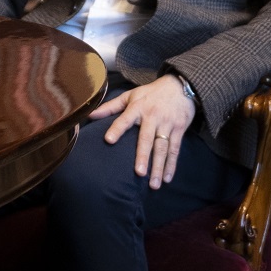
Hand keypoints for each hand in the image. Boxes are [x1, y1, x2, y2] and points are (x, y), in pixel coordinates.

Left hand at [88, 74, 196, 189]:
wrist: (180, 86)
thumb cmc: (151, 93)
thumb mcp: (130, 95)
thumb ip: (110, 106)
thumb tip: (90, 115)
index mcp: (137, 107)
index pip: (125, 119)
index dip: (117, 129)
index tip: (109, 140)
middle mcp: (152, 116)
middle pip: (147, 139)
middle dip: (143, 156)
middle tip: (138, 173)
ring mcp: (167, 123)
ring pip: (162, 148)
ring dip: (158, 166)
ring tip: (154, 184)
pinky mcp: (179, 129)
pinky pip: (175, 149)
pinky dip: (171, 165)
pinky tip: (167, 179)